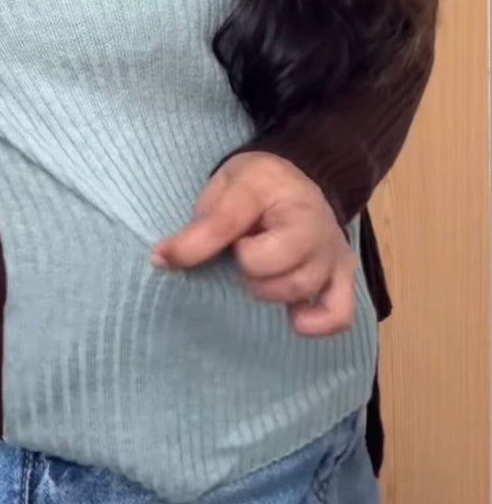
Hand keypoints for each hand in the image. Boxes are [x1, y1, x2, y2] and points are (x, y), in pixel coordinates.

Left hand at [153, 153, 356, 335]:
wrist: (295, 180)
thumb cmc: (258, 186)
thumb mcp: (226, 189)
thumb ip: (200, 227)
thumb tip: (161, 260)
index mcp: (286, 201)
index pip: (242, 238)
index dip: (212, 245)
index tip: (209, 239)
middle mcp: (318, 230)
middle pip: (278, 272)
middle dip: (247, 269)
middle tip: (242, 252)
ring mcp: (334, 255)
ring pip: (300, 291)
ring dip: (270, 290)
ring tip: (262, 271)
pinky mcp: (342, 277)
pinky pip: (339, 314)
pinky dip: (315, 323)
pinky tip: (293, 317)